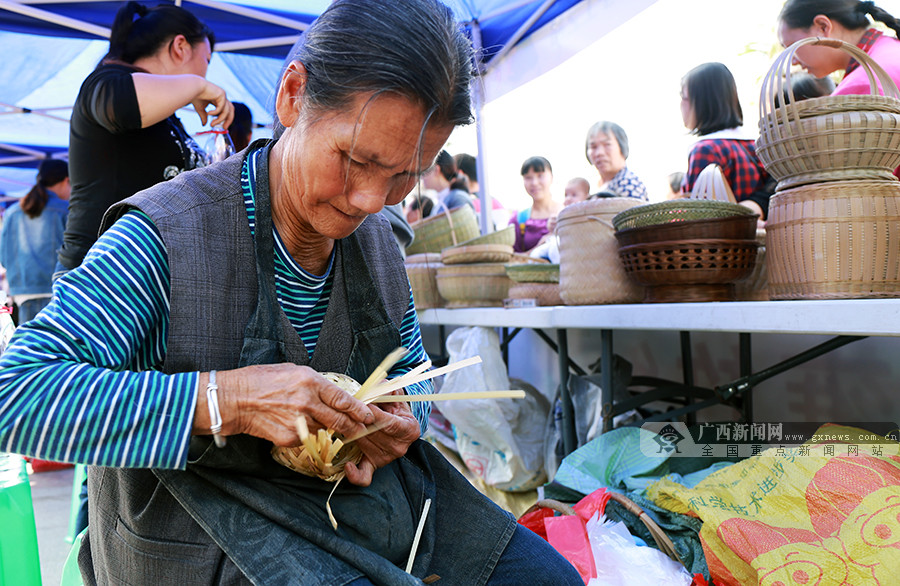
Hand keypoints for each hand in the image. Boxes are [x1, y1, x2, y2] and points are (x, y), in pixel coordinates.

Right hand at [193, 80, 233, 128]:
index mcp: (218, 100)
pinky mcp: (222, 94)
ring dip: (220, 119)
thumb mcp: (200, 109)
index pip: (226, 110)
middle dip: (228, 120)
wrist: (192, 87)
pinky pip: (221, 107)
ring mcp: (223, 95)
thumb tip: (204, 125)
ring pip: (227, 110)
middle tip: (224, 128)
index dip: (226, 119)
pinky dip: (216, 112)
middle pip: (231, 110)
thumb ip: (204, 116)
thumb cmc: (195, 96)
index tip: (223, 127)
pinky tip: (208, 113)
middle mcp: (222, 97)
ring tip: (212, 124)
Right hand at [198, 364, 374, 447]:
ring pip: (323, 428)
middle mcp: (307, 403)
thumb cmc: (261, 380)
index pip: (343, 399)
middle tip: (362, 428)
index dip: (359, 409)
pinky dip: (306, 432)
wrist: (234, 400)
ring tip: (314, 418)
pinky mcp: (289, 437)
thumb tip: (332, 394)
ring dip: (326, 426)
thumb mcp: (293, 371)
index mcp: (310, 382)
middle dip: (353, 425)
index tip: (369, 414)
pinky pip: (307, 437)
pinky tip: (293, 423)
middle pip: (339, 419)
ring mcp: (299, 422)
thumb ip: (315, 384)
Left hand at [344, 391, 420, 486]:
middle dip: (357, 420)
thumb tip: (375, 387)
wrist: (396, 422)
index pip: (390, 423)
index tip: (361, 404)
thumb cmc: (394, 407)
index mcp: (410, 429)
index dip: (374, 414)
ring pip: (364, 445)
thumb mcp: (395, 394)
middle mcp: (400, 447)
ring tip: (342, 420)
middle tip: (344, 409)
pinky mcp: (374, 466)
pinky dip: (355, 474)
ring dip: (350, 432)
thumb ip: (386, 389)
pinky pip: (364, 476)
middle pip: (374, 434)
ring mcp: (387, 458)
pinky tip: (348, 466)